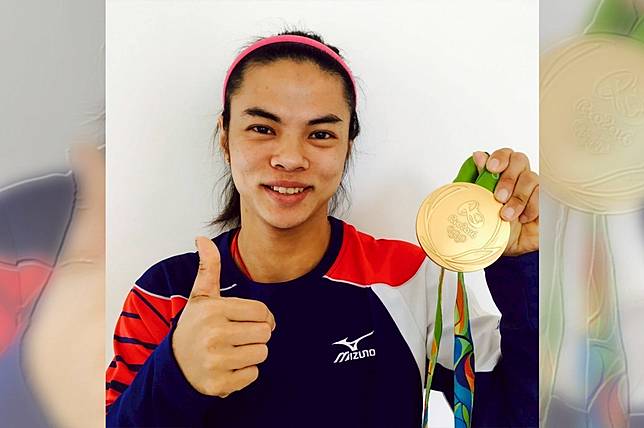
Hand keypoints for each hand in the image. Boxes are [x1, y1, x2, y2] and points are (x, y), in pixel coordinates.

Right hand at [172, 237, 275, 396]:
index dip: (259, 316)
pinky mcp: (219, 384)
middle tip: (236, 336)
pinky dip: (244, 373)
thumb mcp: (201, 296)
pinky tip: (227, 367)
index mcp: (213, 310)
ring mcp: (215, 361)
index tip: (244, 320)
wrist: (174, 366)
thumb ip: (208, 267)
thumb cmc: (195, 326)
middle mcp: (213, 334)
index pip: (262, 311)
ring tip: (231, 350)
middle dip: (256, 335)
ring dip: (251, 353)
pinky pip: (253, 375)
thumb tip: (202, 238)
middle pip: (265, 333)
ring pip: (262, 353)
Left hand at [473, 149, 538, 255]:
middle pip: (520, 161)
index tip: (491, 168)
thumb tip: (478, 155)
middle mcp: (519, 177)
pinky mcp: (546, 202)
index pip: (505, 154)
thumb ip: (480, 179)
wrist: (504, 247)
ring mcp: (534, 188)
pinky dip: (531, 207)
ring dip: (518, 198)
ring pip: (531, 178)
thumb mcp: (481, 203)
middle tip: (498, 198)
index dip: (500, 157)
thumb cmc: (492, 225)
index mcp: (502, 173)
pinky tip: (523, 218)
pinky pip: (543, 195)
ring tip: (506, 215)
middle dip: (507, 179)